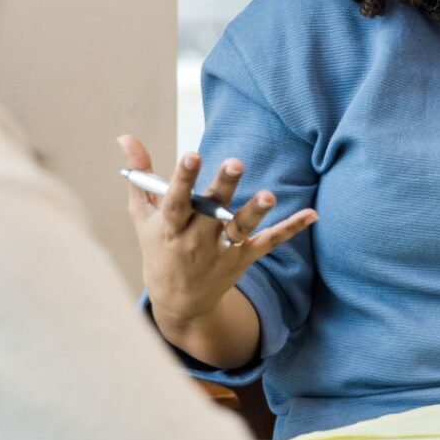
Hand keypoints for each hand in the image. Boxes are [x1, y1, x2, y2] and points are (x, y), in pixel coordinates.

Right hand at [118, 135, 316, 328]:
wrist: (178, 302)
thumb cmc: (159, 248)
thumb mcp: (143, 215)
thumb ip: (140, 175)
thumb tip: (127, 137)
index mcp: (171, 226)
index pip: (176, 200)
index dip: (184, 178)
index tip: (192, 154)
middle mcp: (197, 239)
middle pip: (212, 210)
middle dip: (224, 187)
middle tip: (236, 163)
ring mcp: (223, 249)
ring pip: (241, 228)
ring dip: (256, 212)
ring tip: (269, 196)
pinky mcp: (245, 256)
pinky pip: (270, 242)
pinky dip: (291, 229)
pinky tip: (312, 214)